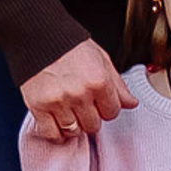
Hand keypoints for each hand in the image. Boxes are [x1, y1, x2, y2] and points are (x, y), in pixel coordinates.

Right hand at [20, 39, 136, 142]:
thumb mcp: (101, 59)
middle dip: (90, 117)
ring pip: (74, 131)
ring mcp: (59, 101)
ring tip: (69, 111)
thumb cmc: (70, 47)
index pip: (112, 112)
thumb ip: (117, 84)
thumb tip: (131, 103)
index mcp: (98, 80)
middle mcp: (80, 93)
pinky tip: (56, 121)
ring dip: (73, 125)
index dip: (107, 108)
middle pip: (94, 125)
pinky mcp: (39, 107)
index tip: (99, 102)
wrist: (39, 37)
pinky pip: (52, 133)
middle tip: (83, 105)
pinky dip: (55, 132)